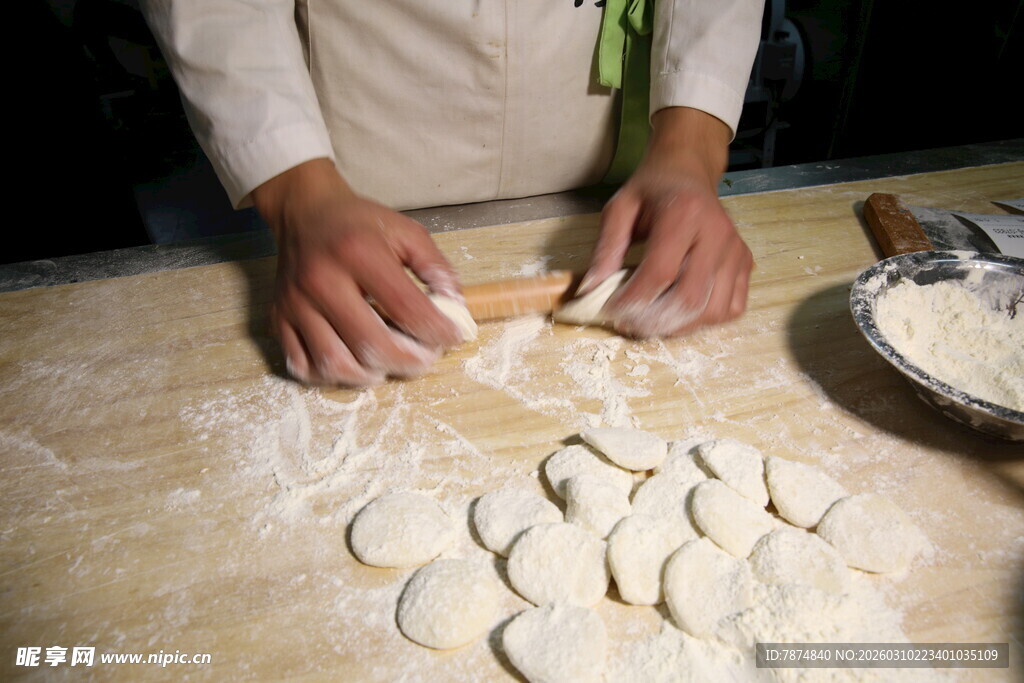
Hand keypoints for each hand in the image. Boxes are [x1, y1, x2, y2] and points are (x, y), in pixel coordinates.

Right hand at [253, 159, 464, 385]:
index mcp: (359, 253)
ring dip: (370, 375)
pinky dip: (332, 376)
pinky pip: (302, 366)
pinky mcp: (279, 319)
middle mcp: (322, 280)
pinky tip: (353, 364)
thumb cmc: (360, 224)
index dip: (437, 332)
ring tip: (389, 365)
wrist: (305, 212)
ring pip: (335, 363)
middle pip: (370, 344)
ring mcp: (296, 304)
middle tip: (425, 359)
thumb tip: (456, 310)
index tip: (453, 337)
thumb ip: (437, 268)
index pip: (406, 309)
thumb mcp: (407, 232)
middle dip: (408, 362)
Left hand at [581, 107, 752, 337]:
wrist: (687, 172)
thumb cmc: (651, 191)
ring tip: (651, 322)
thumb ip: (605, 249)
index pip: (660, 273)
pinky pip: (732, 308)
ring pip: (712, 311)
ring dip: (678, 327)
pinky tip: (680, 314)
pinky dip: (704, 321)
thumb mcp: (619, 209)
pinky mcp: (745, 264)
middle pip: (689, 299)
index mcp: (685, 213)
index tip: (611, 310)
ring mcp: (736, 250)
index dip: (633, 301)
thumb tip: (590, 290)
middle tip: (628, 324)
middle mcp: (717, 232)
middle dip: (654, 321)